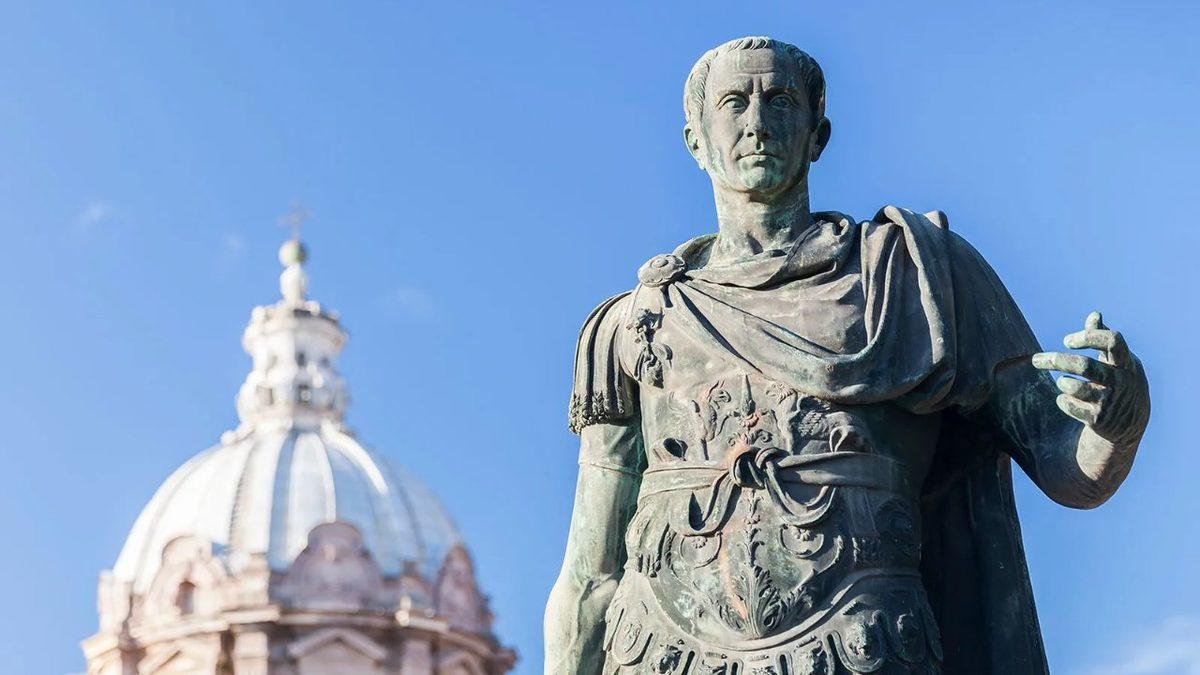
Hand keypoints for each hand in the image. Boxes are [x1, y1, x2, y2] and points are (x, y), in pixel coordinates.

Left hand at [1032, 311, 1149, 443]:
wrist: (1130, 423)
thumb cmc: (1118, 381)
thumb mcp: (1117, 361)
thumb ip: (1103, 338)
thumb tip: (1095, 314)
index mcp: (1125, 362)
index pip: (1112, 341)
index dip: (1088, 337)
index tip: (1066, 341)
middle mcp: (1120, 380)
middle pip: (1085, 366)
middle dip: (1057, 361)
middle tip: (1036, 359)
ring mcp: (1110, 400)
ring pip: (1075, 387)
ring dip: (1063, 383)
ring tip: (1063, 382)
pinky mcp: (1098, 419)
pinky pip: (1069, 405)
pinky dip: (1062, 400)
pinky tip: (1066, 399)